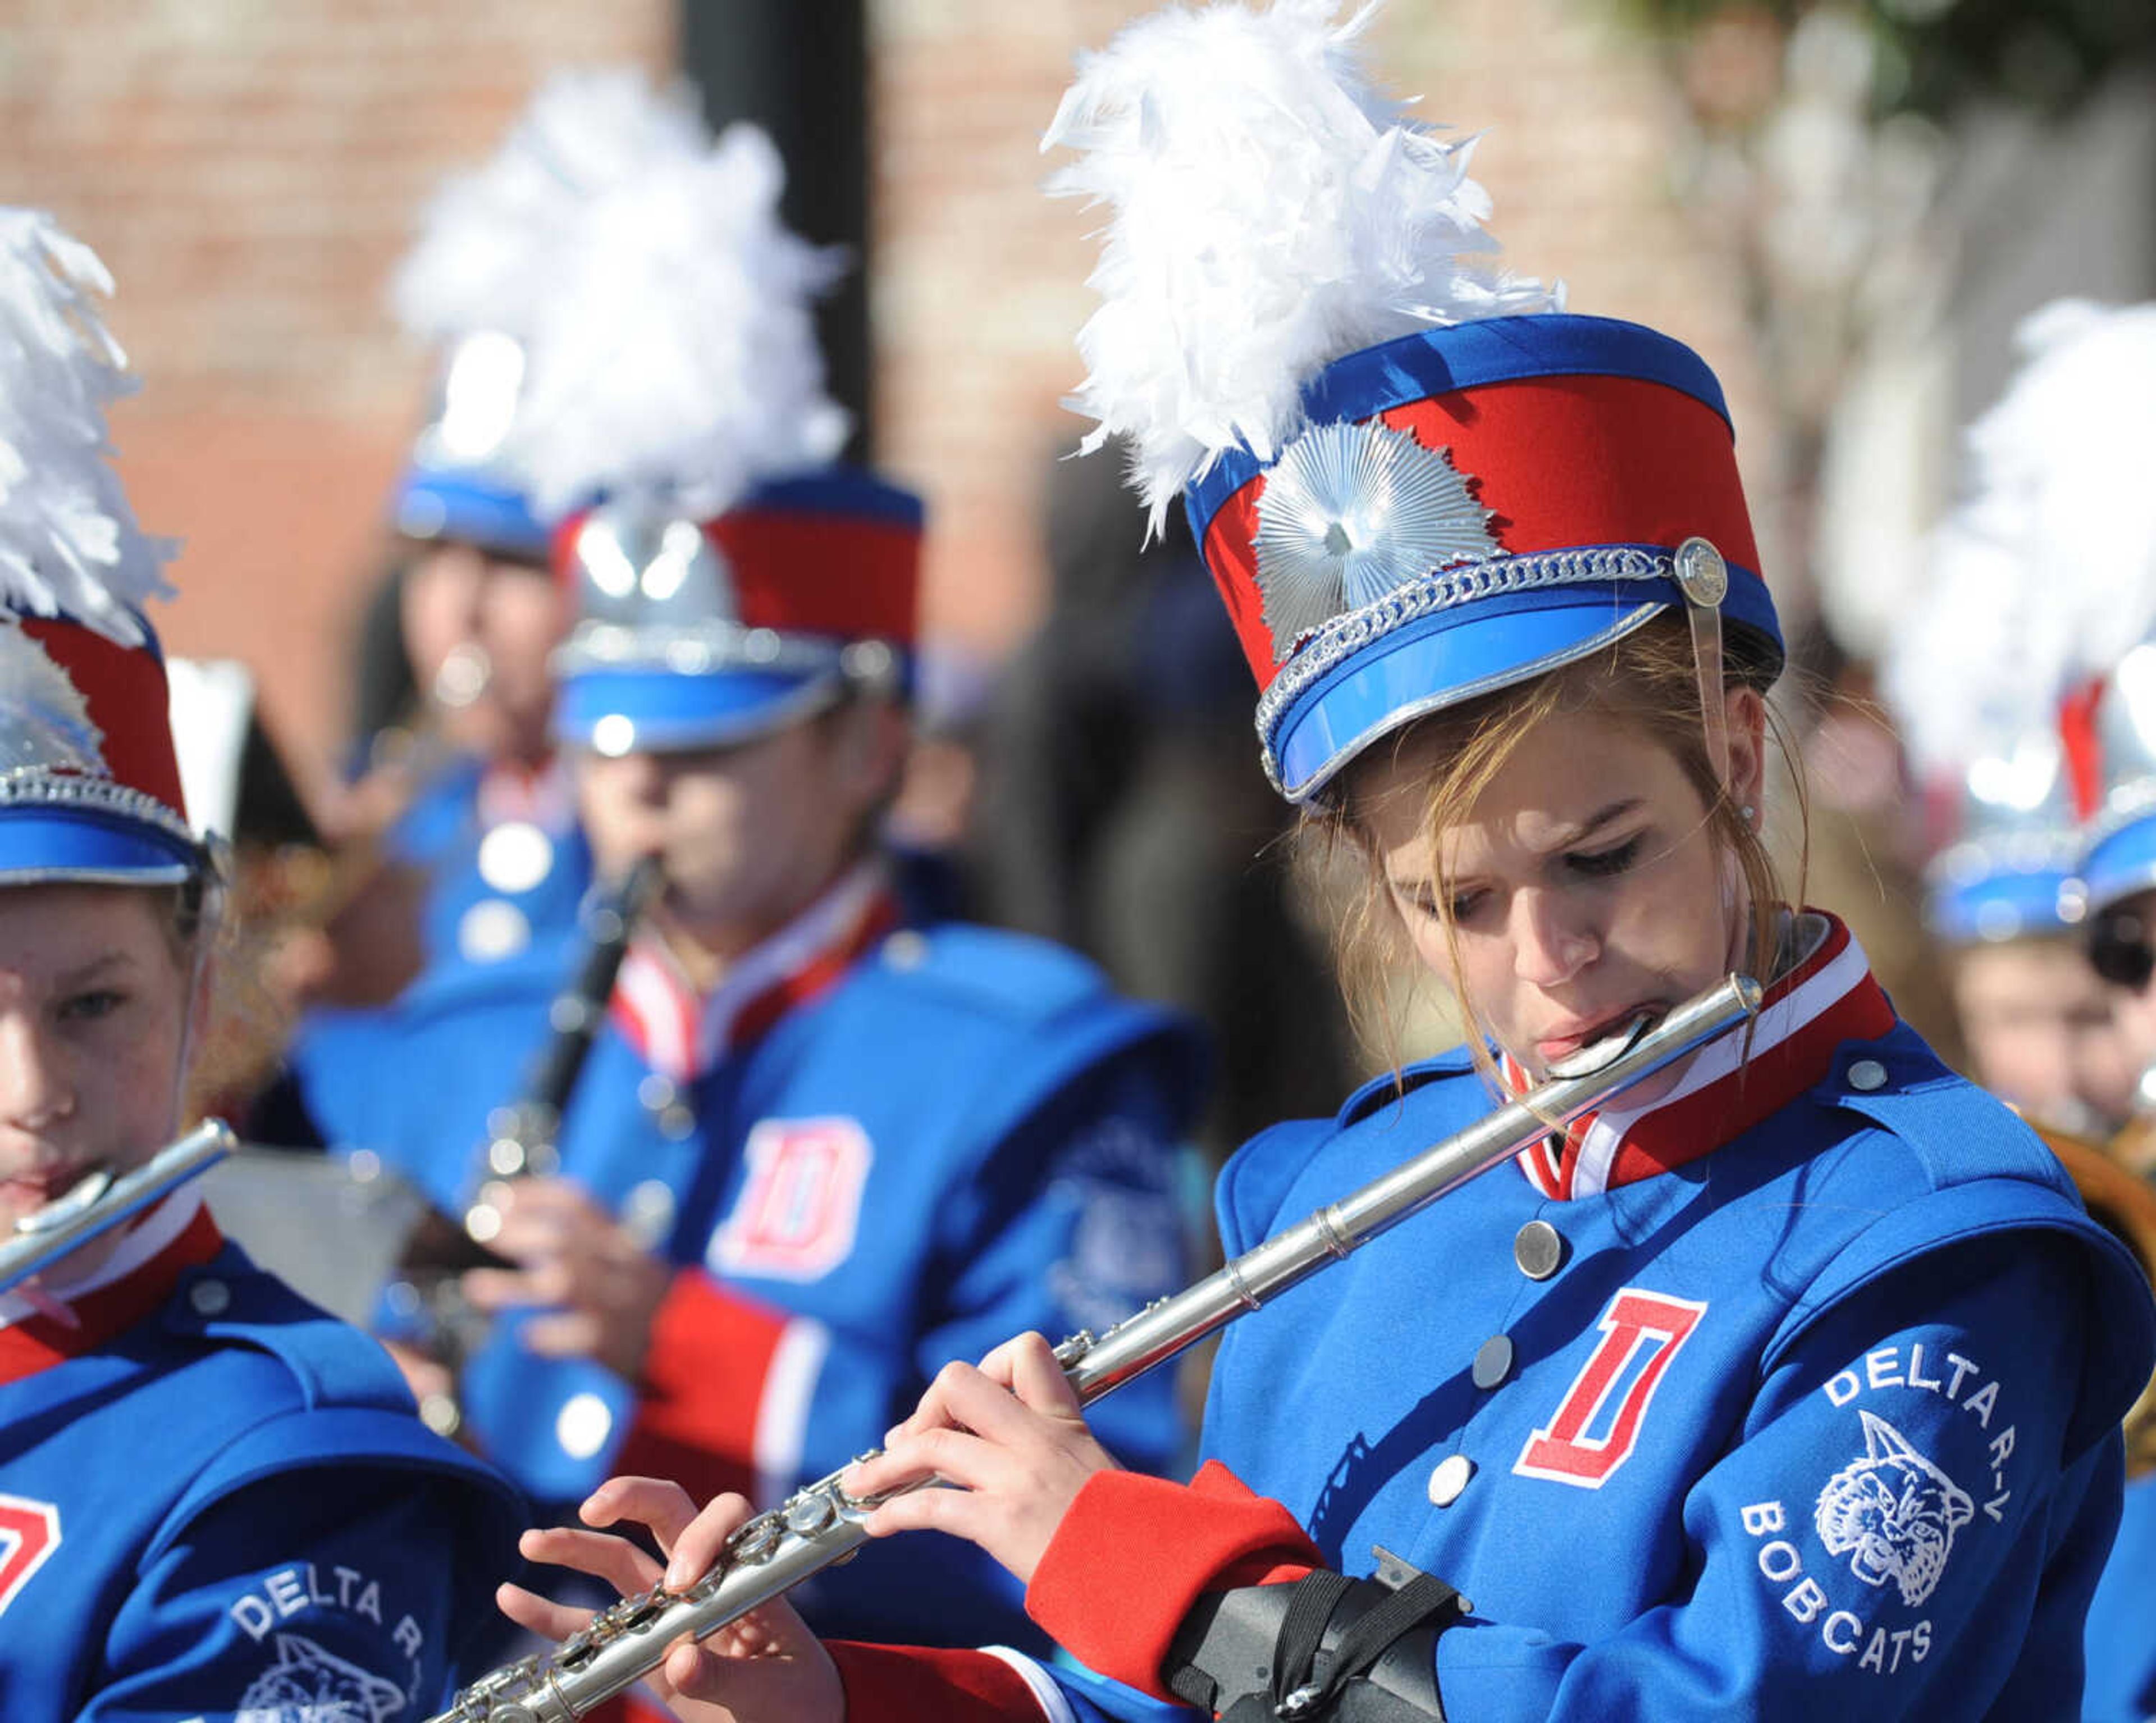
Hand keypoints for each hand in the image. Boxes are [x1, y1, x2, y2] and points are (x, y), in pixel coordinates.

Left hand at [461, 1178, 672, 1378]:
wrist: (701, 1345)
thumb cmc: (651, 1303)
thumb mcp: (631, 1262)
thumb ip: (590, 1245)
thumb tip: (526, 1227)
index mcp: (624, 1242)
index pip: (579, 1203)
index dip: (535, 1195)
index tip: (499, 1196)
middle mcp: (620, 1266)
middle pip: (564, 1239)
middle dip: (518, 1231)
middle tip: (483, 1231)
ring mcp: (617, 1305)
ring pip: (562, 1284)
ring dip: (513, 1286)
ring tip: (475, 1287)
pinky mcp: (615, 1345)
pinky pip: (576, 1338)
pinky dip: (548, 1337)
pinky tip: (529, 1337)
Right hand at [500, 1478, 841, 1722]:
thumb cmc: (796, 1698)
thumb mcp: (772, 1693)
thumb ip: (726, 1678)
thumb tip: (677, 1662)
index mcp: (748, 1576)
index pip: (724, 1519)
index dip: (699, 1538)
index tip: (680, 1584)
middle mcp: (706, 1580)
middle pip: (665, 1516)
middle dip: (629, 1499)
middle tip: (593, 1506)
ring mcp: (672, 1610)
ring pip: (619, 1561)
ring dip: (576, 1547)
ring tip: (529, 1542)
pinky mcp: (646, 1646)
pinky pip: (593, 1624)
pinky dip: (552, 1614)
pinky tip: (513, 1599)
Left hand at [843, 1331, 1117, 1584]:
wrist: (1151, 1573)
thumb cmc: (1128, 1530)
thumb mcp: (1096, 1466)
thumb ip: (1054, 1446)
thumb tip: (1000, 1449)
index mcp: (1065, 1420)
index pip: (1021, 1352)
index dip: (986, 1371)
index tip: (968, 1409)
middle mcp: (1037, 1439)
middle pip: (958, 1383)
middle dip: (926, 1410)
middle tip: (912, 1444)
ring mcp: (1017, 1478)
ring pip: (930, 1443)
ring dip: (885, 1465)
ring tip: (863, 1484)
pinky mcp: (1003, 1522)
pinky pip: (930, 1507)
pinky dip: (894, 1514)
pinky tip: (879, 1526)